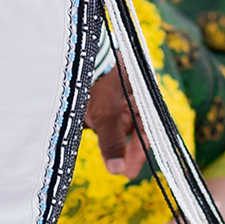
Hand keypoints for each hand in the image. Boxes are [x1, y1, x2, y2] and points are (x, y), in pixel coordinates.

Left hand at [83, 64, 143, 179]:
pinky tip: (90, 124)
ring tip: (99, 140)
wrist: (77, 49)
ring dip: (110, 134)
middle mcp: (135, 92)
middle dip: (124, 148)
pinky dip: (100, 121)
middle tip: (117, 169)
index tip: (128, 174)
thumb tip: (118, 171)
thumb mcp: (103, 115)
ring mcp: (119, 89)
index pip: (147, 131)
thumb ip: (112, 143)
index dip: (138, 155)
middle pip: (134, 127)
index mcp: (144, 96)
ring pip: (119, 120)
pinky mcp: (103, 87)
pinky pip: (106, 110)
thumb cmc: (96, 79)